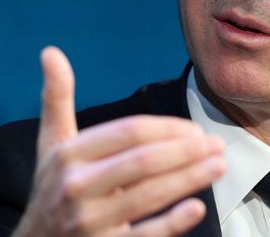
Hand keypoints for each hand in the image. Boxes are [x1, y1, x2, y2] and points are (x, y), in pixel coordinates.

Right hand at [12, 47, 224, 236]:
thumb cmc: (52, 186)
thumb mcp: (50, 143)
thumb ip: (56, 98)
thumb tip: (50, 50)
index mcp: (68, 155)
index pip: (127, 133)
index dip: (166, 128)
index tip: (194, 129)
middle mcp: (76, 188)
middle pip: (142, 163)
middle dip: (186, 151)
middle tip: (218, 144)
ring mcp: (90, 223)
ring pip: (149, 197)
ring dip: (190, 179)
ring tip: (219, 165)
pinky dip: (172, 222)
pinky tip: (196, 207)